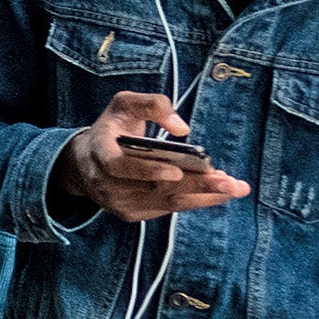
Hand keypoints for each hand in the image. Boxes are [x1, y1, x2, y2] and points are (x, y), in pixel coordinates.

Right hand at [57, 91, 251, 222]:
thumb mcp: (124, 104)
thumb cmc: (112, 128)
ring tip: (234, 188)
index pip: (119, 166)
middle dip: (195, 185)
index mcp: (99, 152)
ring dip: (203, 196)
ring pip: (165, 203)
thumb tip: (182, 128)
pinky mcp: (132, 214)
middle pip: (154, 189)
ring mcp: (118, 203)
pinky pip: (167, 209)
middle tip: (229, 182)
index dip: (146, 171)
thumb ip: (152, 105)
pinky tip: (218, 193)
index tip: (175, 171)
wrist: (84, 162)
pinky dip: (195, 201)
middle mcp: (105, 184)